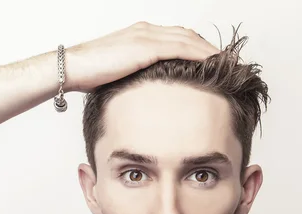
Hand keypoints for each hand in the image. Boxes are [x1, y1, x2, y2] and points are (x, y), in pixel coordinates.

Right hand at [64, 21, 219, 91]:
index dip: (197, 48)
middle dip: (209, 48)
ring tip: (229, 63)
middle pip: (187, 36)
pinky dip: (201, 54)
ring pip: (189, 40)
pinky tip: (214, 63)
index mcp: (140, 36)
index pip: (176, 38)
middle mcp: (146, 31)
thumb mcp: (118, 74)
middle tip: (229, 62)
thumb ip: (135, 76)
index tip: (212, 61)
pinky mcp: (146, 47)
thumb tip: (146, 94)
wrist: (72, 68)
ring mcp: (147, 37)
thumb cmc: (89, 75)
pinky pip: (182, 48)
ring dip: (211, 50)